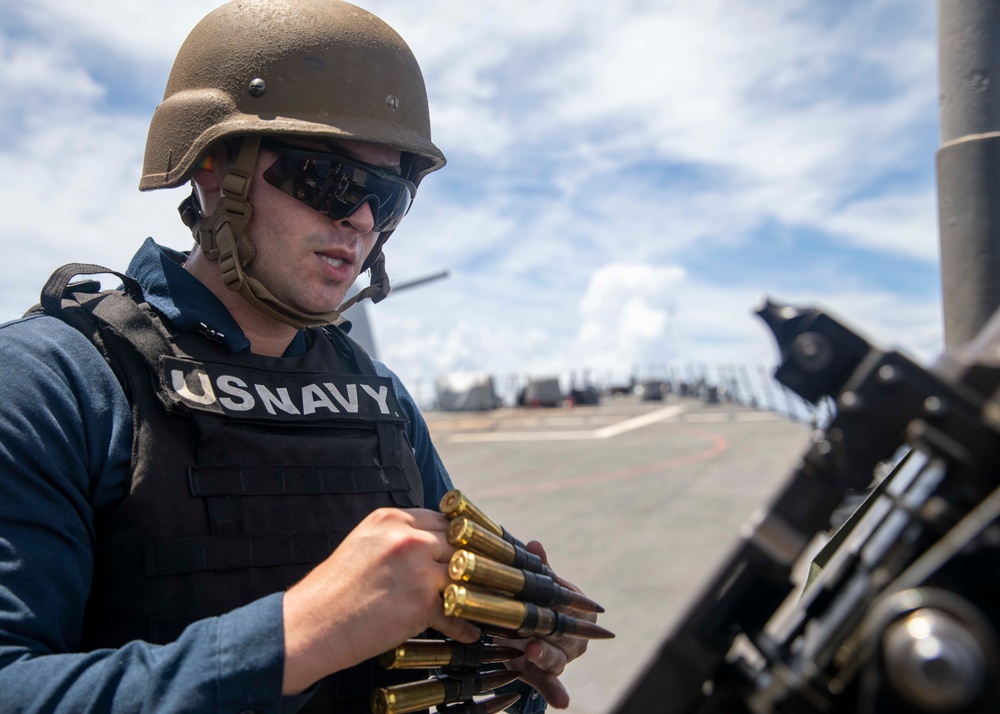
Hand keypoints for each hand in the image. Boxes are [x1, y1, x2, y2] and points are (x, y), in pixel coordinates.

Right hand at [281, 507, 480, 693]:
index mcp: (393, 518)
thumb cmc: (335, 589)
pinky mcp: (422, 601)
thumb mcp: (365, 543)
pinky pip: (457, 612)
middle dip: (478, 563)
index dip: (464, 538)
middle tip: (495, 577)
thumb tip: (435, 546)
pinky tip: (470, 631)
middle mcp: (407, 537)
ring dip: (480, 592)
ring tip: (490, 603)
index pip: (446, 520)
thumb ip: (399, 538)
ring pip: (466, 575)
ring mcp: (417, 567)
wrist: (312, 623)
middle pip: (462, 544)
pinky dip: (465, 626)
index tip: (480, 551)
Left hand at [495, 541, 593, 708]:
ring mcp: (564, 657)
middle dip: (546, 627)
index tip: (543, 593)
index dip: (556, 599)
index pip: (568, 601)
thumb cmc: (533, 602)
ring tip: (532, 651)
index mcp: (579, 607)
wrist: (523, 630)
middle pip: (561, 630)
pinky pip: (554, 685)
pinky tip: (562, 701)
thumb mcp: (536, 585)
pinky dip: (558, 694)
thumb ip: (538, 568)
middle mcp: (577, 635)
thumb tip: (535, 543)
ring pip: (556, 657)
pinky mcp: (547, 676)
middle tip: (531, 623)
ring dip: (545, 655)